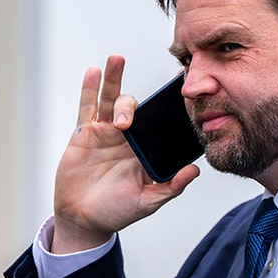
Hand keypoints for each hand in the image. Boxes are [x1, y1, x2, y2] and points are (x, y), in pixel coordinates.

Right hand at [51, 55, 200, 253]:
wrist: (82, 218)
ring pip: (111, 99)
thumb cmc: (115, 211)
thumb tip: (194, 170)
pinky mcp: (85, 132)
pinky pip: (88, 106)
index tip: (182, 85)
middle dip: (135, 100)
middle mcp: (127, 137)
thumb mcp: (147, 202)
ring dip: (114, 78)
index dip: (169, 105)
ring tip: (116, 60)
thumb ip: (170, 187)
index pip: (160, 122)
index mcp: (145, 149)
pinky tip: (94, 72)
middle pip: (134, 106)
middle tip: (131, 116)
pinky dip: (89, 88)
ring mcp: (106, 132)